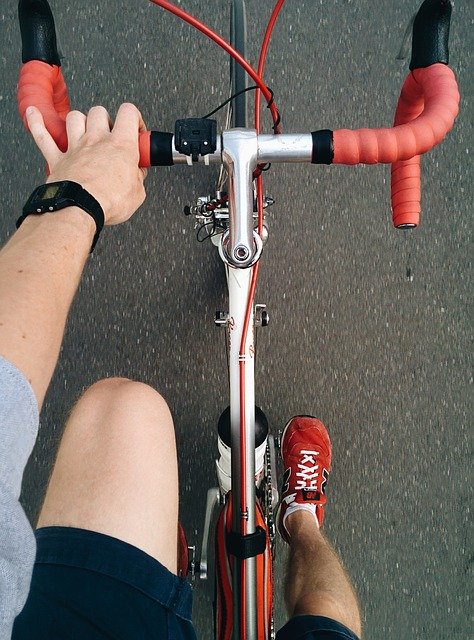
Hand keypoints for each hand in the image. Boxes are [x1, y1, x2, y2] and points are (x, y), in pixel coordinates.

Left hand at [25, 103, 147, 224]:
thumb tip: (138, 175)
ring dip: (80, 120)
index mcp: (121, 145)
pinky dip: (37, 123)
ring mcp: (75, 147)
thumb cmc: (108, 201)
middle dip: (106, 120)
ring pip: (75, 117)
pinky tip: (34, 113)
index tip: (136, 132)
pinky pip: (42, 135)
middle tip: (110, 135)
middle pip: (99, 112)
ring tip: (85, 129)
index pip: (129, 113)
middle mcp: (97, 140)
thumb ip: (138, 179)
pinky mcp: (57, 159)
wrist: (80, 208)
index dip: (135, 119)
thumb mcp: (137, 193)